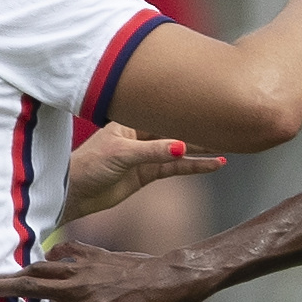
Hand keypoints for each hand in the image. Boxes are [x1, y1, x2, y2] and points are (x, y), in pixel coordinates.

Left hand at [64, 125, 226, 225]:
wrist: (74, 193)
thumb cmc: (89, 166)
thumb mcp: (121, 154)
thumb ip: (152, 151)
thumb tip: (182, 148)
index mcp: (130, 120)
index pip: (163, 113)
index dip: (186, 111)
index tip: (210, 108)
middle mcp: (140, 134)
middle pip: (175, 129)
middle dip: (199, 129)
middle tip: (227, 127)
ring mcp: (145, 154)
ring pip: (180, 149)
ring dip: (202, 150)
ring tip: (227, 149)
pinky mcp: (147, 173)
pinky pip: (176, 168)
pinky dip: (194, 167)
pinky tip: (212, 165)